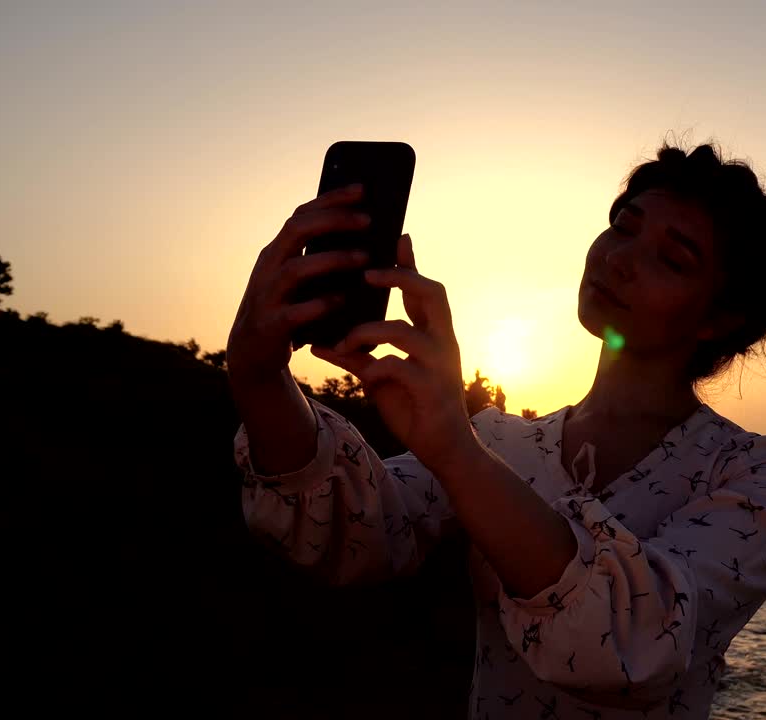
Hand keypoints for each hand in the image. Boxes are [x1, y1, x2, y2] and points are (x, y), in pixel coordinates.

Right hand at [226, 183, 371, 386]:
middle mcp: (269, 267)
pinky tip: (343, 301)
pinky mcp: (272, 325)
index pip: (302, 214)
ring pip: (296, 269)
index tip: (362, 189)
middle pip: (296, 231)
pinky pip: (295, 311)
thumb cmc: (287, 309)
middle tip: (368, 220)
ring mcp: (266, 295)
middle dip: (333, 221)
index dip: (331, 200)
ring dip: (333, 260)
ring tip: (365, 258)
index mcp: (278, 251)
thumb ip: (321, 257)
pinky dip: (320, 304)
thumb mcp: (299, 280)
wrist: (252, 352)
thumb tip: (365, 236)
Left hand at [311, 232, 477, 469]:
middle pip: (432, 292)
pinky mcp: (430, 388)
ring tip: (344, 340)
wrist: (444, 449)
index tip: (396, 236)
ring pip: (404, 330)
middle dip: (401, 276)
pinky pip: (397, 366)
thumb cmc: (414, 408)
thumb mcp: (381, 377)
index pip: (424, 289)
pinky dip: (374, 365)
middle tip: (369, 271)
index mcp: (433, 334)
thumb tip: (320, 341)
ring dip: (367, 331)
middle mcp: (442, 342)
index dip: (410, 263)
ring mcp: (439, 364)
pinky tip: (362, 371)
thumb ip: (357, 356)